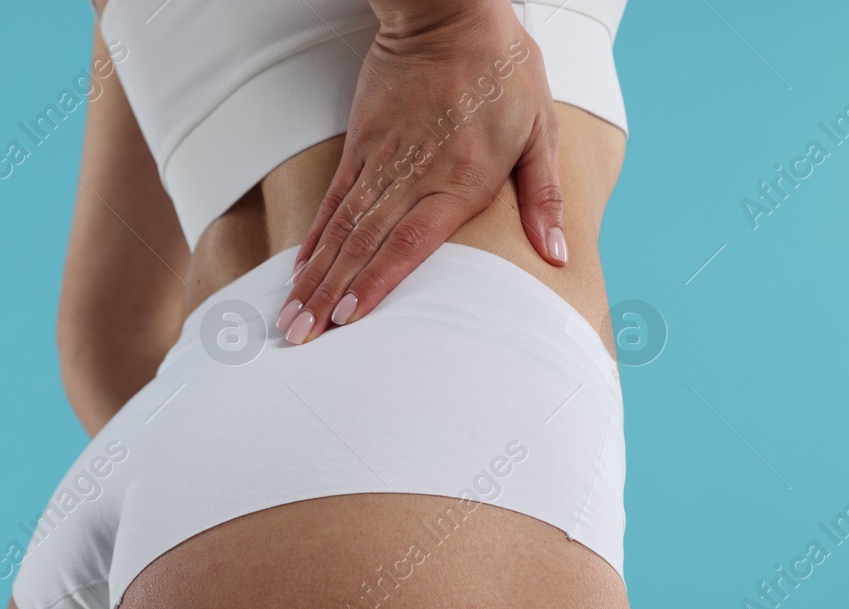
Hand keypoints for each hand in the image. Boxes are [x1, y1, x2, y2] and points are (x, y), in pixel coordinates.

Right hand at [276, 0, 566, 343]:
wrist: (451, 11)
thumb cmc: (502, 69)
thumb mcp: (540, 130)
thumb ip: (544, 198)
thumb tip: (557, 254)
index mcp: (461, 180)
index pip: (410, 244)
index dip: (376, 283)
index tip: (349, 319)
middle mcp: (414, 175)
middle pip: (364, 246)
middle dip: (329, 297)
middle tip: (300, 337)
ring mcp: (382, 160)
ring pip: (341, 229)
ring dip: (314, 277)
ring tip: (290, 316)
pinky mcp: (362, 143)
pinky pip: (334, 199)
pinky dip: (316, 237)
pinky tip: (299, 268)